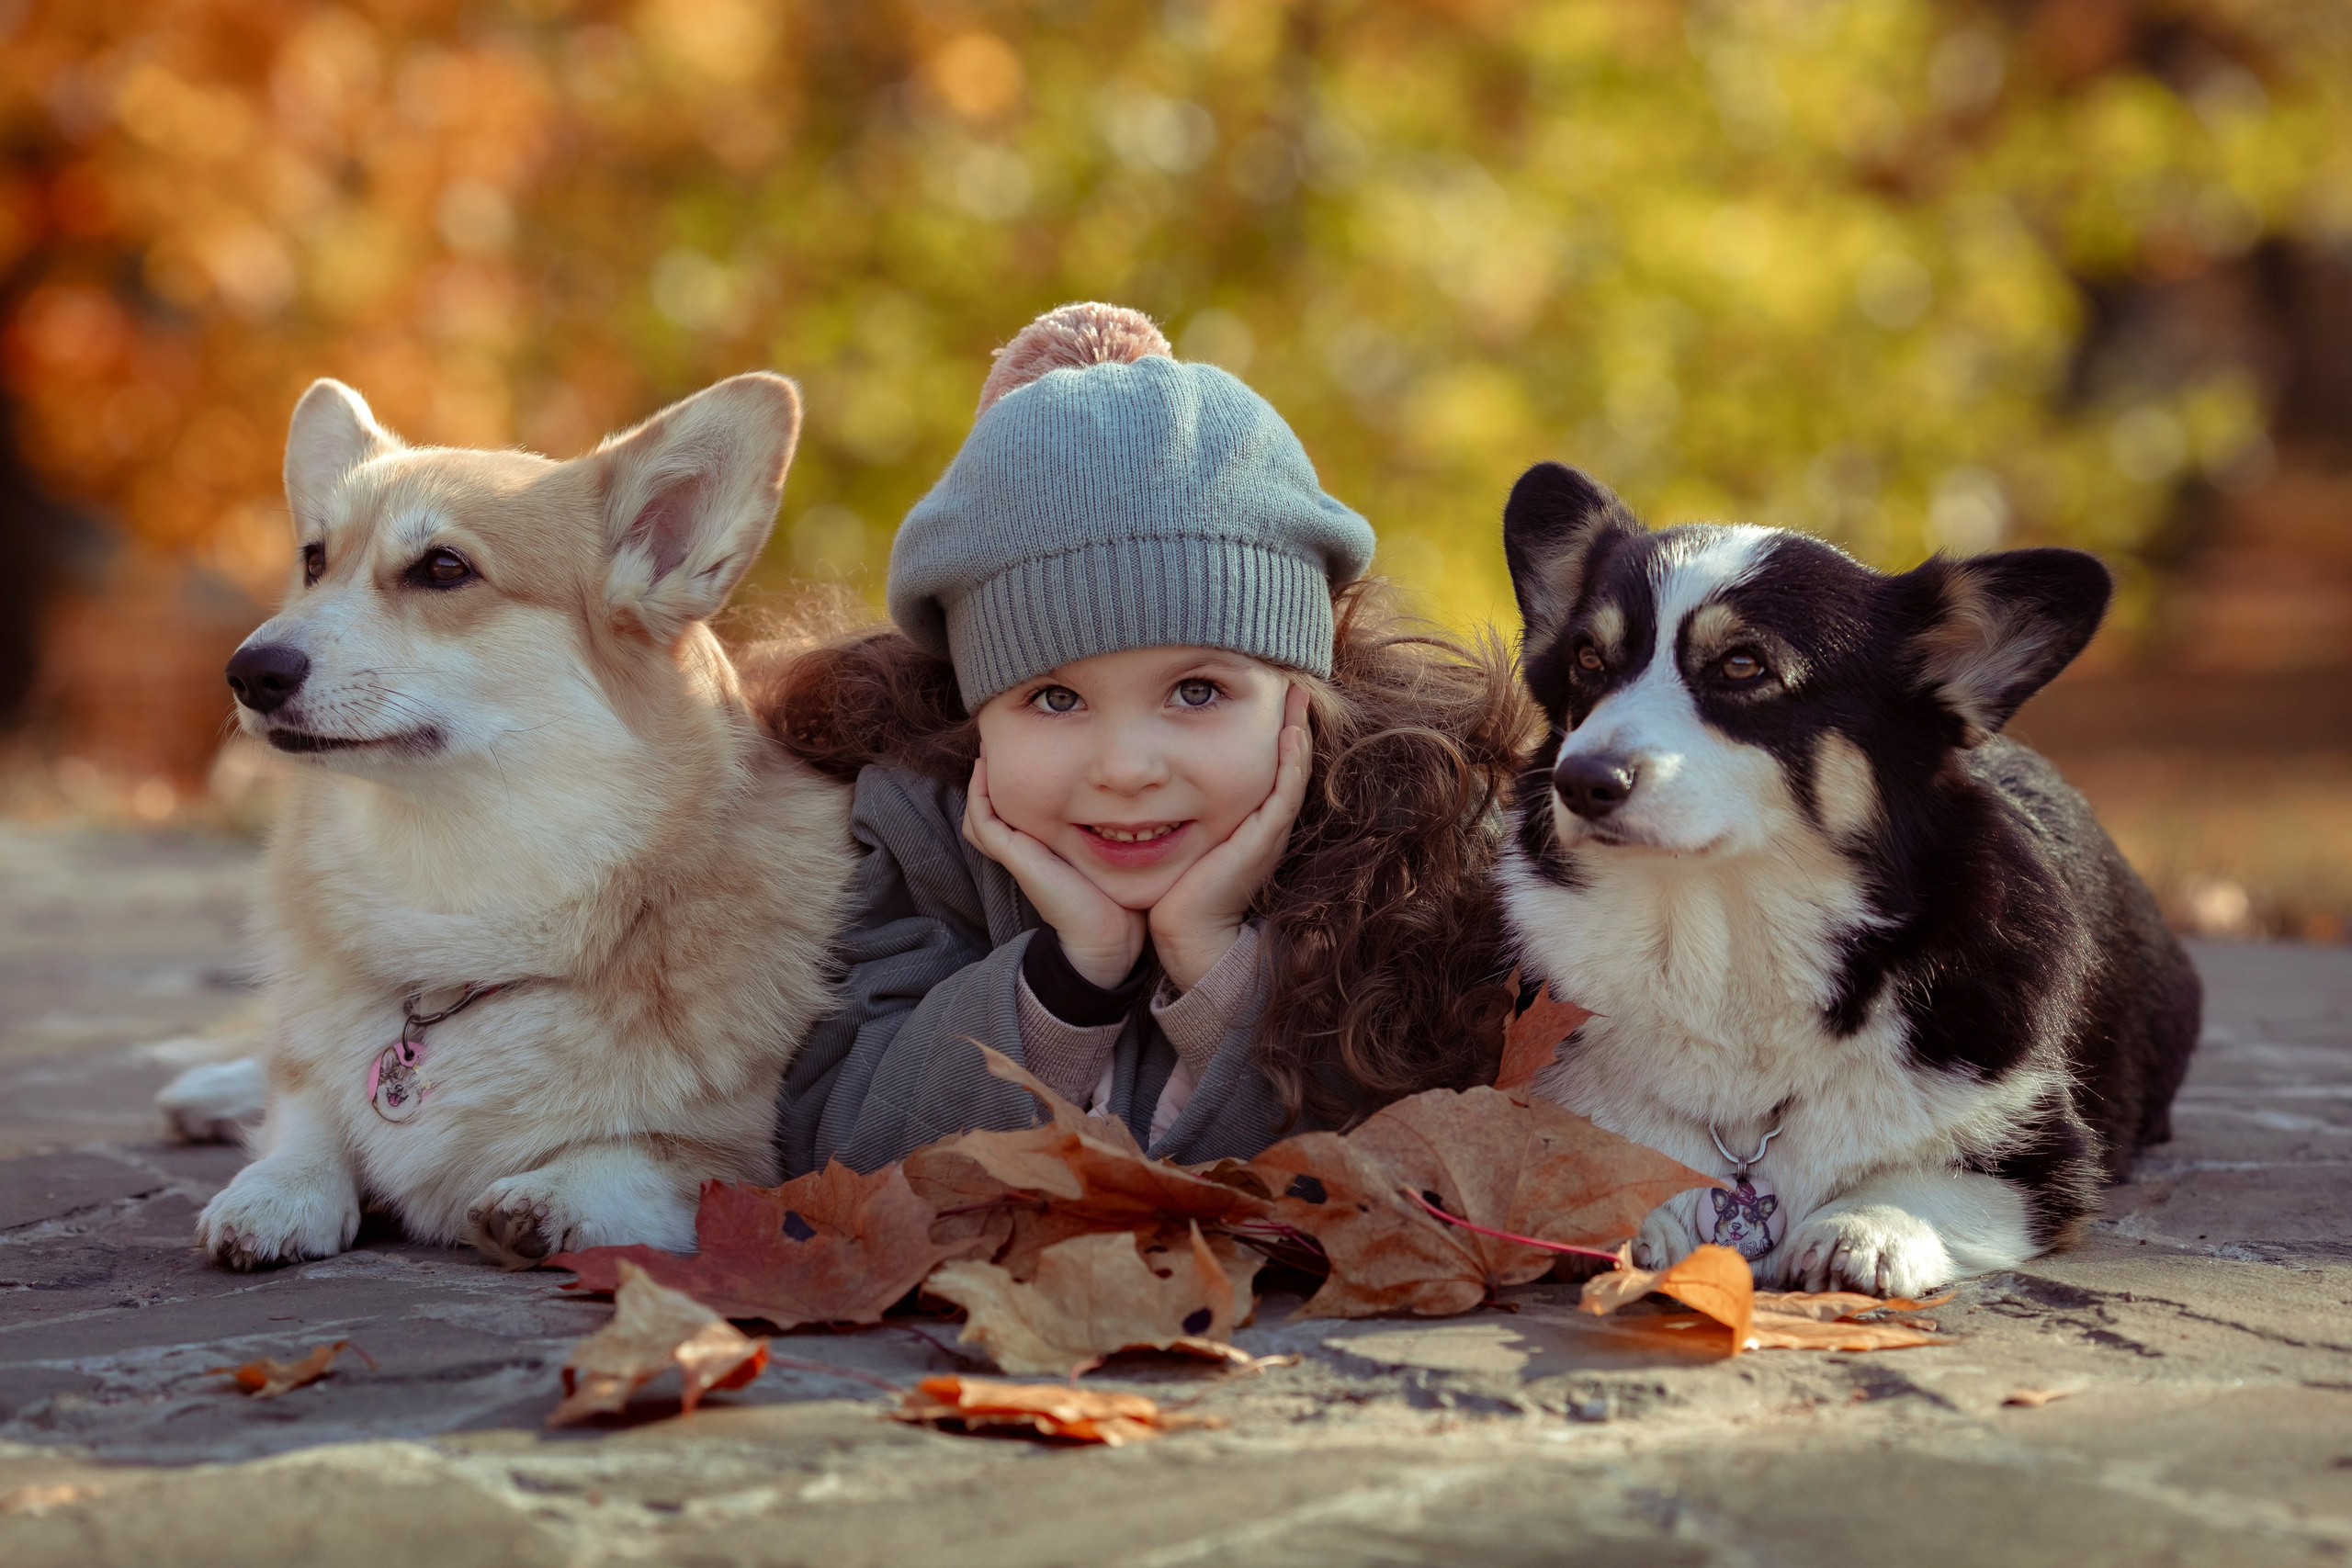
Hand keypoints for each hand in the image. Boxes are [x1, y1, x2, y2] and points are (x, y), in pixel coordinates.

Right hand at [964, 755, 1147, 987]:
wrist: (1106, 936)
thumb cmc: (1115, 898)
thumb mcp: (1106, 856)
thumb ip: (1106, 834)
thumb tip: (1134, 808)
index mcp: (1039, 853)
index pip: (1008, 815)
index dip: (1004, 786)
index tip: (1018, 753)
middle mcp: (1022, 853)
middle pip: (986, 812)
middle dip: (987, 779)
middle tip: (993, 745)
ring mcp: (1015, 855)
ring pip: (978, 814)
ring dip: (979, 782)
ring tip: (985, 751)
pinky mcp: (1016, 856)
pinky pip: (983, 820)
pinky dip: (979, 794)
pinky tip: (984, 770)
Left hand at [1149, 683, 1310, 991]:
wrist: (1187, 935)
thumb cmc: (1175, 891)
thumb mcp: (1179, 839)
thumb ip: (1175, 810)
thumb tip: (1149, 781)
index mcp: (1247, 821)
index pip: (1266, 764)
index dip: (1271, 729)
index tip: (1267, 692)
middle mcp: (1262, 823)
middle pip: (1286, 760)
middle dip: (1290, 720)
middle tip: (1292, 679)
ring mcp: (1266, 831)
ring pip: (1292, 771)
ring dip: (1297, 730)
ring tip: (1297, 693)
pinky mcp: (1262, 841)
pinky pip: (1284, 793)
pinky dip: (1291, 762)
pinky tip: (1290, 733)